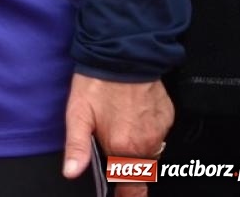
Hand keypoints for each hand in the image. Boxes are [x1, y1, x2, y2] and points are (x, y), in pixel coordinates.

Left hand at [63, 73, 173, 196]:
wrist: (122, 56)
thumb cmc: (96, 84)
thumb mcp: (77, 114)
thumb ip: (77, 147)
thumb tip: (71, 172)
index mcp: (123, 149)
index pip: (131, 185)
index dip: (128, 195)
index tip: (125, 196)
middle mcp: (147, 144)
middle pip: (139, 168)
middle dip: (128, 167)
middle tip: (115, 149)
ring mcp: (160, 131)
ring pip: (150, 151)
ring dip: (138, 148)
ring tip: (121, 127)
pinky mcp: (168, 117)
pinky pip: (159, 133)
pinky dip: (147, 130)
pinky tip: (133, 115)